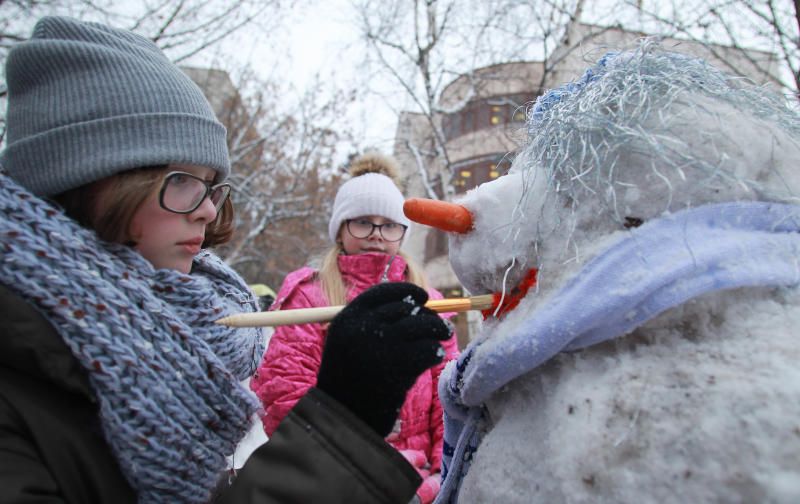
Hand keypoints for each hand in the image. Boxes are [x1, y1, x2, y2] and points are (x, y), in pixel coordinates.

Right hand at [316, 282, 449, 436]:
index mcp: (348, 318)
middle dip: (427, 315)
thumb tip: (415, 307)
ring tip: (442, 336)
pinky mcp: (399, 365)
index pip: (383, 293)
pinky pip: (427, 349)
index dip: (406, 292)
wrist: (342, 418)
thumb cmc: (348, 384)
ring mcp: (382, 344)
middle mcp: (363, 326)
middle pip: (406, 308)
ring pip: (422, 325)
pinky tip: (434, 356)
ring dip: (437, 329)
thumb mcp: (348, 345)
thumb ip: (372, 325)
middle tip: (441, 325)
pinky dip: (435, 351)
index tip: (421, 297)